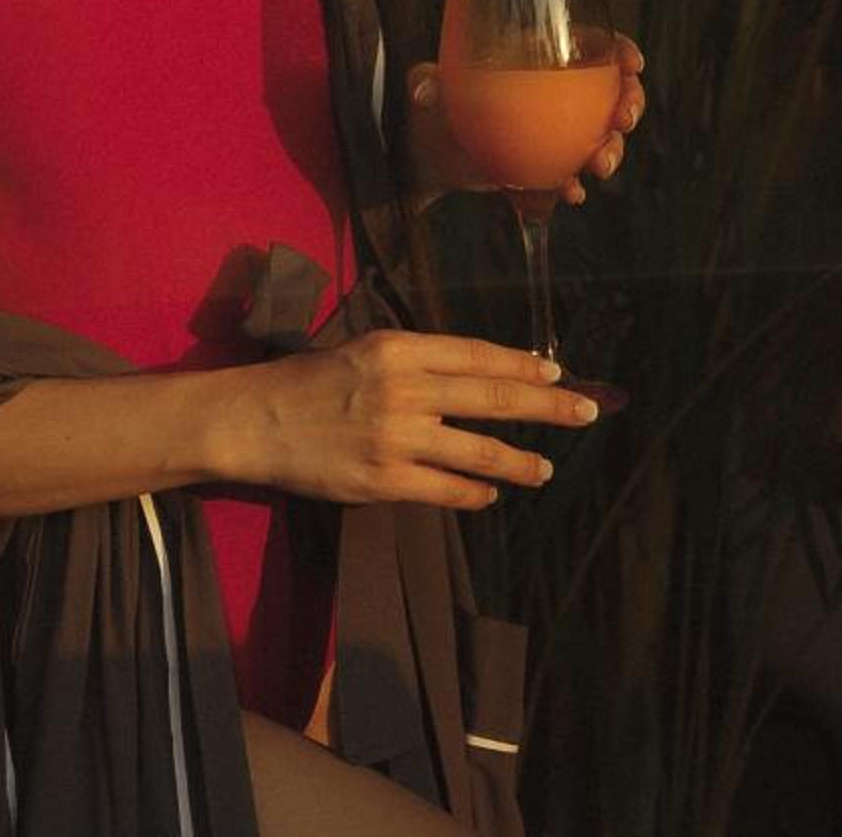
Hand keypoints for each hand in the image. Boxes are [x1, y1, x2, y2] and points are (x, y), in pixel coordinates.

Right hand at [232, 330, 603, 509]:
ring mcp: (397, 437)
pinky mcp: (383, 480)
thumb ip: (418, 360)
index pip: (479, 355)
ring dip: (520, 462)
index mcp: (400, 348)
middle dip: (548, 406)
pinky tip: (491, 494)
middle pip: (494, 398)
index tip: (557, 372)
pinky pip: (445, 490)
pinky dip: (475, 493)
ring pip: (479, 452)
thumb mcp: (366, 349)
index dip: (524, 365)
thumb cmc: (309, 381)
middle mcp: (405, 389)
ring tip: (546, 469)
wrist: (254, 420)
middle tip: (587, 412)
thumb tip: (478, 374)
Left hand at [409, 34, 645, 205]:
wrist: (426, 153)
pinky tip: (570, 192)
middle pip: (613, 93)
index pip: (593, 47)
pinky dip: (574, 186)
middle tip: (623, 120)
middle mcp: (557, 95)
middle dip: (631, 104)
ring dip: (612, 151)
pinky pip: (571, 175)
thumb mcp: (427, 85)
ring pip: (602, 138)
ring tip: (599, 165)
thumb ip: (423, 81)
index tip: (631, 63)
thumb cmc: (432, 104)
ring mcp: (555, 133)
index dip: (620, 50)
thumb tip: (424, 89)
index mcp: (540, 60)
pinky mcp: (545, 166)